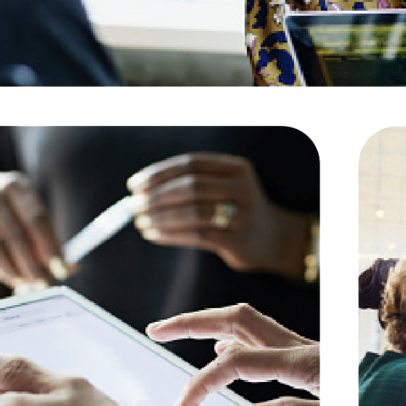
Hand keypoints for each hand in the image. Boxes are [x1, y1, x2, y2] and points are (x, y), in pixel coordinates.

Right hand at [0, 171, 66, 288]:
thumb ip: (50, 238)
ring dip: (9, 271)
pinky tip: (1, 274)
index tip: (62, 269)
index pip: (37, 219)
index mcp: (17, 186)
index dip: (50, 247)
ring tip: (23, 284)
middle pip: (15, 235)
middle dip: (31, 264)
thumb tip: (71, 268)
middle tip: (42, 284)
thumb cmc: (9, 209)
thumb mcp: (30, 212)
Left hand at [128, 154, 311, 279]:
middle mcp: (243, 187)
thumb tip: (141, 189)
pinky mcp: (238, 240)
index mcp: (238, 168)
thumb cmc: (236, 209)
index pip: (191, 164)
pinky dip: (170, 235)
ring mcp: (243, 215)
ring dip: (160, 217)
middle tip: (132, 206)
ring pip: (192, 213)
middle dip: (156, 196)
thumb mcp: (224, 186)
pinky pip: (197, 236)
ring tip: (140, 222)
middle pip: (191, 187)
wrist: (273, 238)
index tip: (134, 185)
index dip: (159, 173)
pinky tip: (154, 235)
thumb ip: (192, 183)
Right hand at [147, 303, 352, 405]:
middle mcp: (303, 347)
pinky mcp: (315, 358)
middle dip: (193, 320)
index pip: (235, 362)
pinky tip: (229, 356)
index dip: (200, 384)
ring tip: (179, 335)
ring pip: (250, 323)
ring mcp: (309, 349)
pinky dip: (236, 340)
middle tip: (154, 329)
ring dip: (211, 325)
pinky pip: (265, 337)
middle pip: (238, 317)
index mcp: (305, 363)